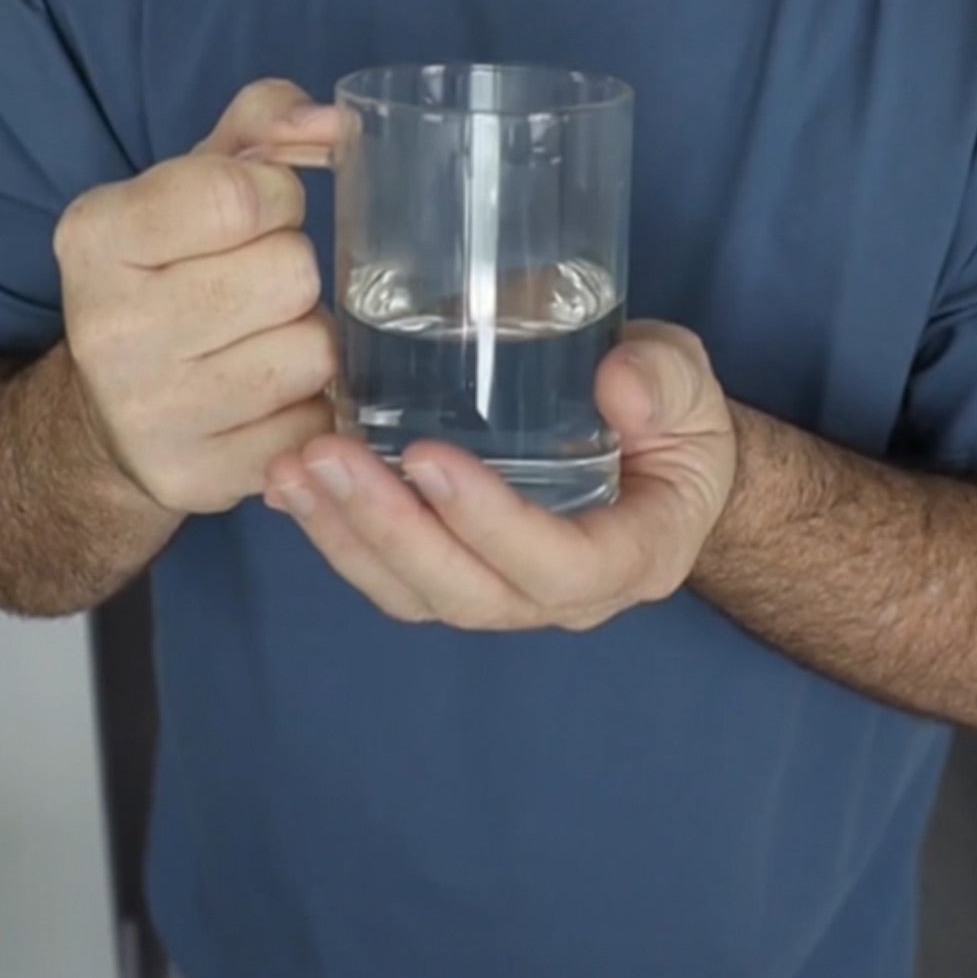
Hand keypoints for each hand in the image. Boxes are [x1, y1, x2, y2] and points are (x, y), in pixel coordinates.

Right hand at [53, 79, 340, 513]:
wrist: (106, 412)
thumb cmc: (170, 272)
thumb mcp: (195, 179)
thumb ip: (267, 122)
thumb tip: (339, 125)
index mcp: (96, 236)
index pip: (241, 194)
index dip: (275, 195)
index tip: (252, 214)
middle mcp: (109, 328)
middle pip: (290, 272)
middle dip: (292, 270)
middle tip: (256, 285)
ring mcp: (150, 414)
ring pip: (315, 351)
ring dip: (309, 339)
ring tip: (262, 339)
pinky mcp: (197, 478)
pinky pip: (317, 424)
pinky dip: (310, 406)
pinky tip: (266, 395)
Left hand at [263, 322, 736, 630]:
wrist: (657, 451)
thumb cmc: (672, 420)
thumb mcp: (688, 387)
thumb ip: (664, 381)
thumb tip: (620, 382)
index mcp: (630, 556)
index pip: (558, 568)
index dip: (491, 523)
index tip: (429, 458)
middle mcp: (560, 596)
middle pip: (466, 593)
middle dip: (389, 530)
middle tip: (329, 458)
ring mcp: (501, 591)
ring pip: (414, 594)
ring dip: (346, 536)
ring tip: (294, 471)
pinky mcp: (454, 570)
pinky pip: (389, 575)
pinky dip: (334, 535)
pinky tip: (288, 485)